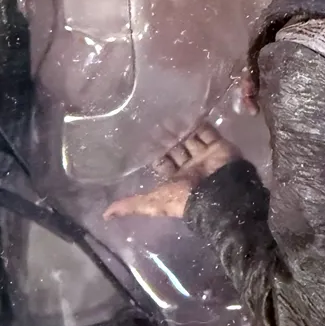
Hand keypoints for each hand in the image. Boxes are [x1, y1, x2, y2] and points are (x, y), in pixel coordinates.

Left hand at [103, 123, 241, 220]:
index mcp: (176, 180)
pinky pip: (209, 132)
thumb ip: (131, 205)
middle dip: (167, 137)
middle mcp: (190, 167)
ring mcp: (205, 156)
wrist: (219, 192)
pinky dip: (200, 123)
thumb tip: (105, 215)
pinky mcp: (218, 146)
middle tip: (154, 119)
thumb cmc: (184, 199)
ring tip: (169, 111)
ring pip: (191, 139)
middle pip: (177, 149)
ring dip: (181, 128)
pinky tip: (189, 110)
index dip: (154, 152)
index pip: (162, 163)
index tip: (143, 137)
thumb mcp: (153, 203)